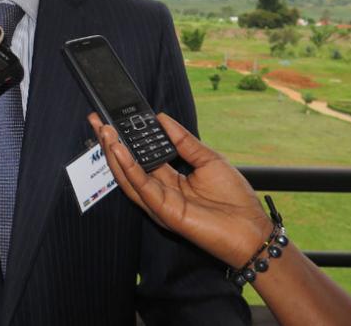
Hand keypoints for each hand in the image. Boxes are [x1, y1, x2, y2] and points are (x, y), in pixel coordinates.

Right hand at [88, 112, 272, 267]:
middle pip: (127, 165)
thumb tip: (162, 118)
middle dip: (110, 143)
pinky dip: (128, 167)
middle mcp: (159, 191)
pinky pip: (140, 187)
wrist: (252, 231)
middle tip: (98, 120)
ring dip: (113, 153)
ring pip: (127, 176)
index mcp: (169, 179)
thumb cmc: (235, 200)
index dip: (127, 138)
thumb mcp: (208, 159)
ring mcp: (158, 203)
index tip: (115, 118)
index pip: (141, 156)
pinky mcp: (163, 211)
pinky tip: (119, 150)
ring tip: (104, 130)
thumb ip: (183, 140)